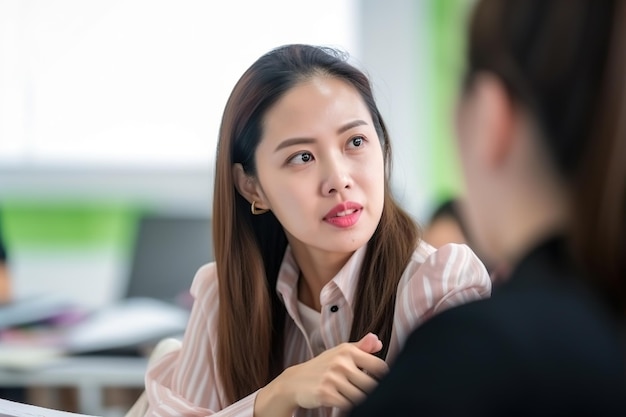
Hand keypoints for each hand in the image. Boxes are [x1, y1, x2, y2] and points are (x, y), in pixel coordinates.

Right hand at [255, 333, 388, 416]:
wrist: (295, 381)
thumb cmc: (322, 366)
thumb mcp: (340, 352)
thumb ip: (362, 347)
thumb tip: (378, 341)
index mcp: (348, 350)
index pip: (379, 367)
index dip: (383, 378)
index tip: (380, 383)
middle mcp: (341, 362)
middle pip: (372, 385)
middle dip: (371, 392)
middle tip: (364, 392)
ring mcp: (333, 378)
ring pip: (361, 397)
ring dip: (360, 401)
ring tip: (353, 397)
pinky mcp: (326, 394)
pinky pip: (348, 405)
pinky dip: (349, 406)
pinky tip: (344, 402)